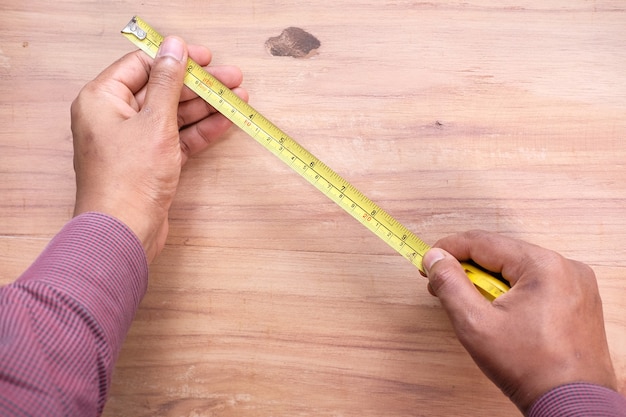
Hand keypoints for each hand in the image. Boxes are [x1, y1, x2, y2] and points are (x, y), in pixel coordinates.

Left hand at [71, 37, 247, 261]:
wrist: (123, 233)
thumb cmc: (128, 179)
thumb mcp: (154, 122)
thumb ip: (167, 82)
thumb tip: (174, 47)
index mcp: (102, 100)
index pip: (142, 66)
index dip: (176, 59)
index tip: (206, 58)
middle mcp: (115, 118)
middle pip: (163, 91)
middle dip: (199, 86)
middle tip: (232, 79)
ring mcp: (134, 142)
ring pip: (174, 116)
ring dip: (206, 108)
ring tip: (239, 99)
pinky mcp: (150, 163)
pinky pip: (178, 139)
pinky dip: (201, 132)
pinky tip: (226, 123)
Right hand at [422, 230, 616, 412]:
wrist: (571, 405)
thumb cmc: (530, 368)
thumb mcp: (475, 324)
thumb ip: (450, 284)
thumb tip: (434, 258)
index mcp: (542, 265)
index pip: (482, 242)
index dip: (448, 249)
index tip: (427, 261)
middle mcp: (564, 266)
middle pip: (500, 253)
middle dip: (466, 267)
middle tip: (440, 284)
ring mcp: (574, 283)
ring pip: (515, 268)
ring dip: (486, 280)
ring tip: (466, 302)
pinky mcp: (576, 299)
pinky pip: (534, 282)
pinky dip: (509, 290)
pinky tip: (494, 309)